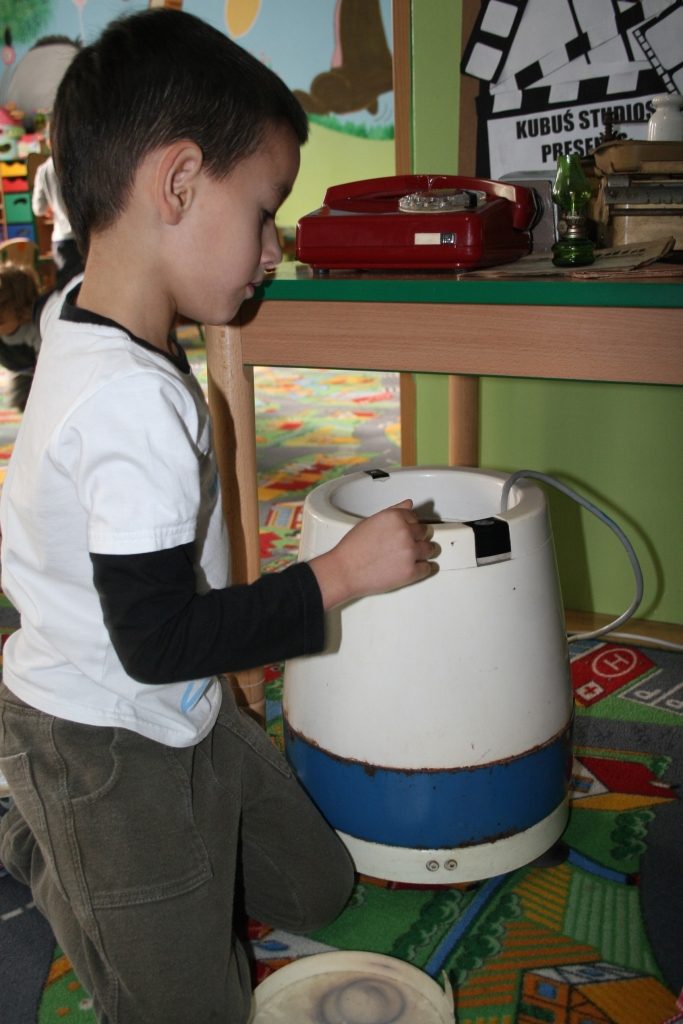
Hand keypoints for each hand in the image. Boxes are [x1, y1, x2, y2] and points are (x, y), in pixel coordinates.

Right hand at [309, 499, 438, 609]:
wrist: (344, 571)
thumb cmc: (352, 548)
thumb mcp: (371, 522)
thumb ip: (393, 512)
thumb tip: (408, 504)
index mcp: (395, 517)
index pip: (415, 517)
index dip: (410, 525)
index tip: (407, 531)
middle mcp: (405, 532)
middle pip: (424, 532)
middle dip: (418, 538)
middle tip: (407, 545)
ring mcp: (410, 552)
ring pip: (430, 549)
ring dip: (424, 552)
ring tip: (411, 556)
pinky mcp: (411, 571)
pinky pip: (427, 568)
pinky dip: (423, 569)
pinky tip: (414, 568)